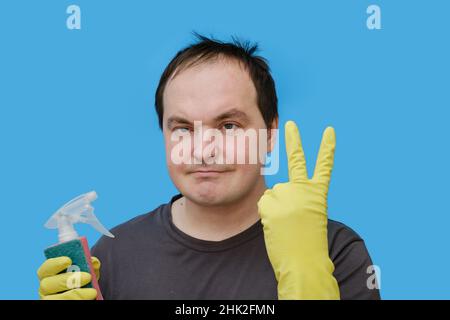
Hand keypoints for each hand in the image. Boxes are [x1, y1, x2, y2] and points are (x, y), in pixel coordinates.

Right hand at [37, 256, 100, 299]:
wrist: (88, 295)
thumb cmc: (85, 281)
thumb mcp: (88, 272)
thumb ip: (90, 265)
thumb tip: (92, 261)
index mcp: (49, 276)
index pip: (44, 270)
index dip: (55, 264)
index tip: (68, 260)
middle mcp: (45, 289)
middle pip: (46, 285)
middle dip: (68, 280)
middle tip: (88, 277)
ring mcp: (49, 300)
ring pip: (54, 299)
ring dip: (75, 294)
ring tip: (93, 292)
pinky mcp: (57, 305)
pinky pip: (65, 304)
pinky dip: (79, 300)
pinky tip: (90, 298)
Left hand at [258, 120, 339, 299]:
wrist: (305, 263)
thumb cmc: (308, 245)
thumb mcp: (308, 217)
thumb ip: (295, 200)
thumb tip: (275, 194)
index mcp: (318, 195)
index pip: (324, 166)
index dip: (326, 148)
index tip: (329, 130)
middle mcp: (304, 190)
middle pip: (296, 161)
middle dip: (294, 140)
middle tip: (291, 123)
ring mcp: (287, 194)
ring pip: (274, 195)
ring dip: (275, 209)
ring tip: (285, 226)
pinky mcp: (271, 201)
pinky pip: (265, 204)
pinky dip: (268, 215)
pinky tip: (277, 226)